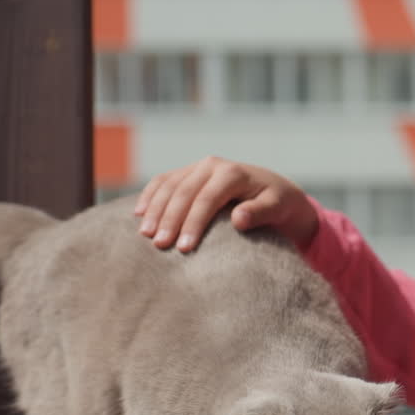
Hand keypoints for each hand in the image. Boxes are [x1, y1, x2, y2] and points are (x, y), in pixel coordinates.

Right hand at [133, 156, 318, 252]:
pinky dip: (149, 196)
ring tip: (145, 235)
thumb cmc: (277, 203)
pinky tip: (137, 213)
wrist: (273, 189)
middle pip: (183, 192)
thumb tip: (239, 219)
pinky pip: (163, 181)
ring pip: (169, 185)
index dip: (194, 223)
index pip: (207, 199)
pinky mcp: (188, 173)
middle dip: (169, 219)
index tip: (185, 248)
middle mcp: (212, 165)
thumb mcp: (277, 207)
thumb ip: (260, 212)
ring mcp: (197, 167)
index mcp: (232, 173)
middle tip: (159, 245)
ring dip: (154, 209)